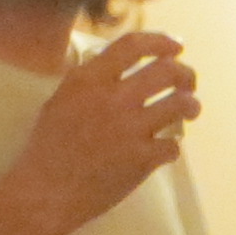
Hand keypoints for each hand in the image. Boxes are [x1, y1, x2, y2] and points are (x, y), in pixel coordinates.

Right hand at [3, 31, 197, 234]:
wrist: (43, 193)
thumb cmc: (48, 147)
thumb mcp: (61, 99)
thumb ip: (90, 79)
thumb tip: (122, 62)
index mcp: (89, 80)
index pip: (134, 45)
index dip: (162, 41)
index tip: (176, 46)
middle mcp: (112, 99)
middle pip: (167, 70)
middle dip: (186, 73)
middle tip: (188, 82)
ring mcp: (129, 130)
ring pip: (181, 105)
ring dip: (191, 105)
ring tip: (191, 109)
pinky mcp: (141, 160)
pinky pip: (173, 145)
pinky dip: (173, 146)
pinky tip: (166, 148)